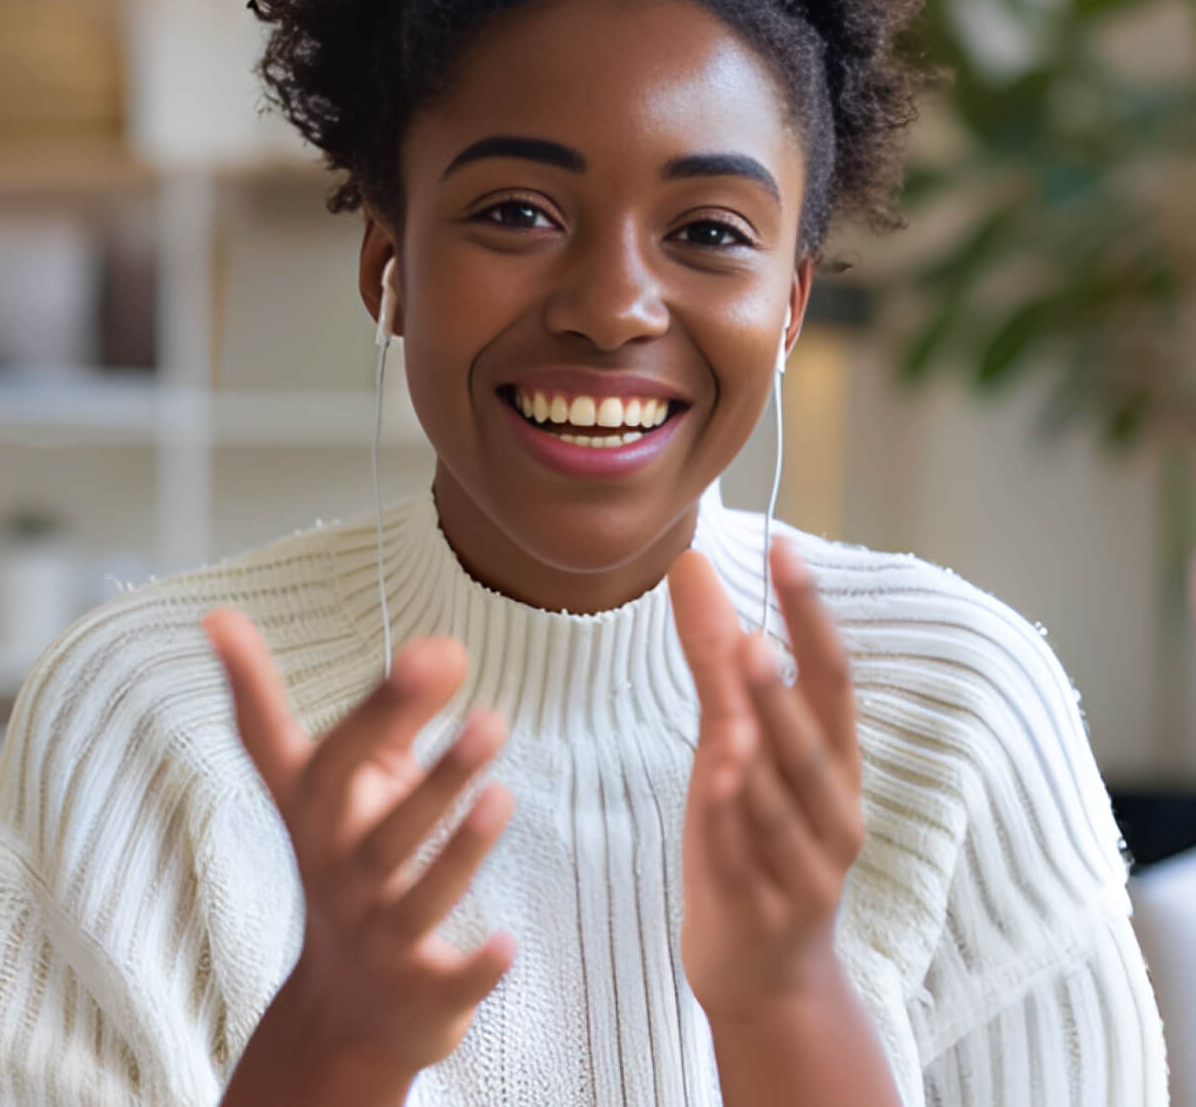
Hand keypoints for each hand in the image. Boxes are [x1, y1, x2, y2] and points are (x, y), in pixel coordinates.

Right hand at [202, 608, 516, 1084]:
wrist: (345, 1012)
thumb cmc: (353, 859)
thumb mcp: (354, 783)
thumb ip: (394, 708)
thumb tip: (444, 642)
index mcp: (320, 813)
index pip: (318, 754)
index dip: (324, 700)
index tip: (338, 638)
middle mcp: (339, 874)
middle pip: (378, 830)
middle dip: (428, 778)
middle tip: (488, 719)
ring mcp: (376, 938)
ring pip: (416, 897)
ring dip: (458, 850)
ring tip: (501, 795)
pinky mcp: (419, 993)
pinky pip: (447, 983)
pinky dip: (475, 969)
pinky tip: (507, 943)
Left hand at [669, 537, 864, 1023]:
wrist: (768, 975)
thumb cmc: (755, 838)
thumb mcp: (735, 745)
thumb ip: (715, 660)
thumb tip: (691, 563)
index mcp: (833, 762)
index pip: (831, 677)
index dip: (810, 615)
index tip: (785, 548)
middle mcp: (832, 811)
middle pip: (816, 741)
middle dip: (786, 688)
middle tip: (755, 634)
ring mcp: (804, 869)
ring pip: (786, 805)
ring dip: (765, 751)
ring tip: (740, 702)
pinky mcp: (765, 913)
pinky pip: (749, 864)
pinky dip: (736, 823)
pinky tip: (719, 783)